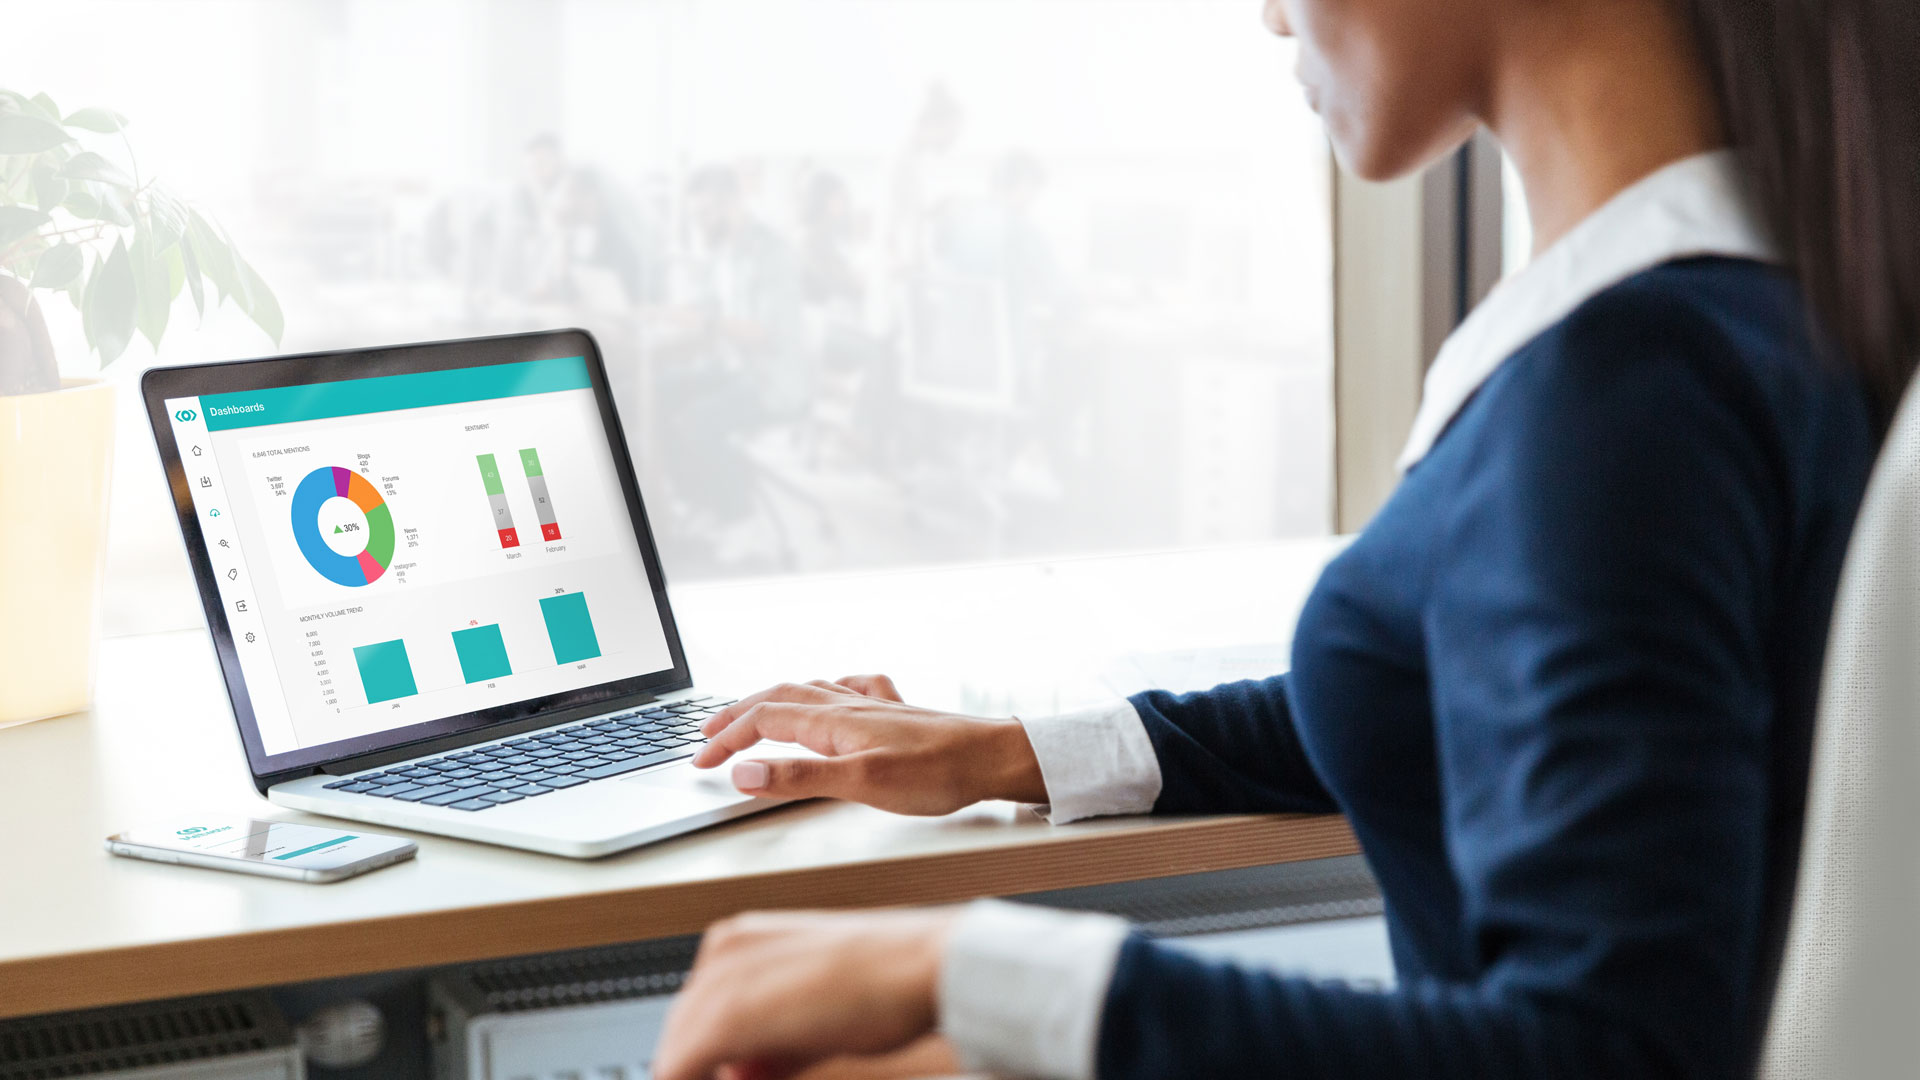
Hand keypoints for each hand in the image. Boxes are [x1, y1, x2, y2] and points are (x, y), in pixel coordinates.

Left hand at [652, 908, 958, 1079]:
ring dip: (702, 1074)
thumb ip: (774, 1041)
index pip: (699, 1010)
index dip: (716, 1056)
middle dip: (707, 1066)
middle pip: (683, 1029)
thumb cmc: (889, 980)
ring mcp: (722, 981)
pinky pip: (680, 1067)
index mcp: (740, 938)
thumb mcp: (817, 1011)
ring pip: (677, 1049)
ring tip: (760, 1076)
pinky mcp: (726, 1017)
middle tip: (757, 1077)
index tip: (751, 1073)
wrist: (923, 965)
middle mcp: (723, 950)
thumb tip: (747, 1070)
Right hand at [693, 675, 1047, 814]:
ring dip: (773, 699)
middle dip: (738, 714)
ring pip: (810, 690)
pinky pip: (851, 688)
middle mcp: (849, 705)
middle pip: (779, 697)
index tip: (700, 762)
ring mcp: (874, 706)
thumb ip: (799, 778)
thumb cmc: (937, 773)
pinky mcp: (897, 714)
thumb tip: (743, 773)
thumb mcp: (861, 783)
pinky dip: (828, 688)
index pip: (763, 721)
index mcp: (833, 721)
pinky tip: (834, 691)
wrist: (994, 757)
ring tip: (753, 711)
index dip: (727, 739)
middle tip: (708, 734)